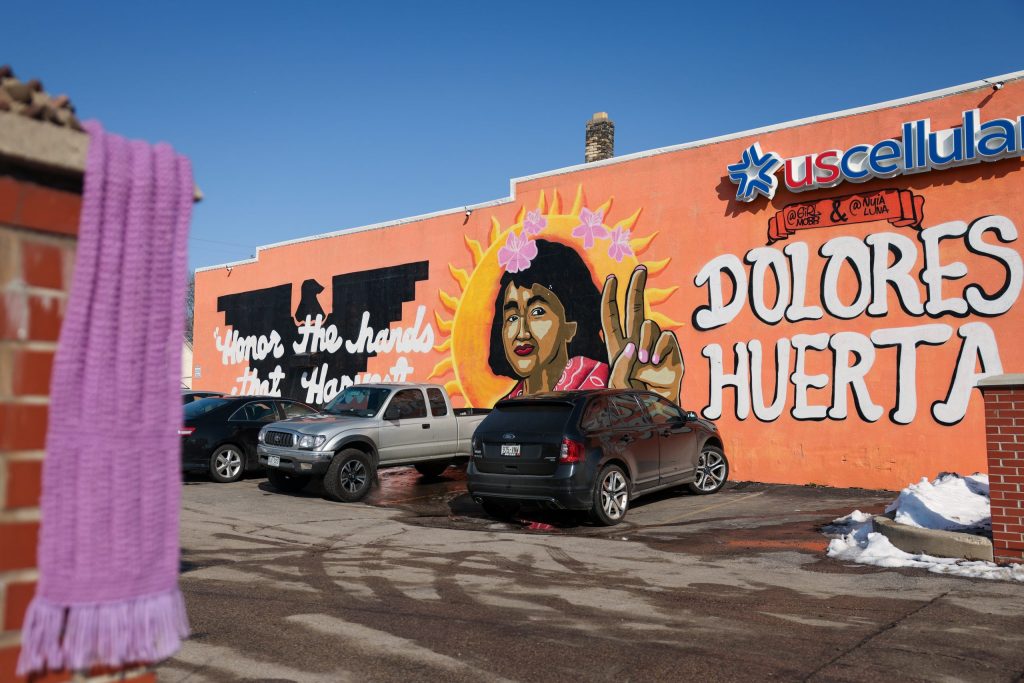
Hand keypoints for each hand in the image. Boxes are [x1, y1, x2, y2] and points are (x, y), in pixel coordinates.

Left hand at [601, 266, 683, 403]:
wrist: (657, 413)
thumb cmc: (634, 402)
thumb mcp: (619, 387)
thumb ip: (621, 367)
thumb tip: (632, 346)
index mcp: (618, 347)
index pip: (611, 317)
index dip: (610, 298)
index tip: (611, 277)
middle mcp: (636, 341)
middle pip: (634, 308)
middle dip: (636, 287)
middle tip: (640, 268)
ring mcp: (654, 344)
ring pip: (648, 325)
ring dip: (645, 341)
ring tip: (644, 363)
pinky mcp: (670, 350)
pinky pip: (665, 337)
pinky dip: (659, 348)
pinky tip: (657, 363)